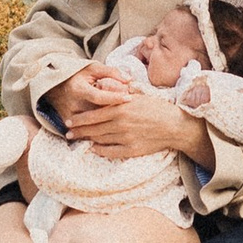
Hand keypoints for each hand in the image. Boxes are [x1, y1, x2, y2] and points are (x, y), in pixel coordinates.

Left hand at [54, 81, 197, 160]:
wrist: (175, 125)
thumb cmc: (158, 108)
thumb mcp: (138, 96)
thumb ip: (120, 96)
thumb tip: (104, 91)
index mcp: (121, 108)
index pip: (93, 114)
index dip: (79, 119)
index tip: (69, 121)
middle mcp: (120, 123)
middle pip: (93, 128)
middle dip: (78, 130)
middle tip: (67, 132)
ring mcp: (125, 137)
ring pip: (100, 139)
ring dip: (87, 139)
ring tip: (78, 139)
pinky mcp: (132, 149)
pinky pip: (111, 152)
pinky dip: (100, 150)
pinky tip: (94, 148)